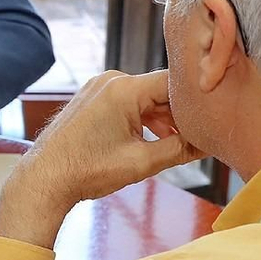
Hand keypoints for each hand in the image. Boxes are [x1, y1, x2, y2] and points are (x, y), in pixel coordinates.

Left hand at [0, 69, 203, 247]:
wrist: (44, 179)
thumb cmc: (86, 170)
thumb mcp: (142, 162)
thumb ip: (182, 149)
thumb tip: (211, 144)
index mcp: (124, 89)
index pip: (176, 83)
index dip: (198, 100)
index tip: (216, 115)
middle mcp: (111, 80)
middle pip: (161, 89)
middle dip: (182, 112)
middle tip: (204, 134)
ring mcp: (99, 87)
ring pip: (146, 97)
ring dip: (164, 117)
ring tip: (181, 142)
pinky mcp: (93, 98)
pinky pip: (129, 102)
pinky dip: (145, 118)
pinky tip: (157, 138)